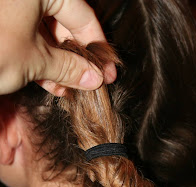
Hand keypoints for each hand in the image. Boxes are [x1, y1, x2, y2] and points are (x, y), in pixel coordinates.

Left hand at [0, 0, 115, 95]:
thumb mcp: (35, 60)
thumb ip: (68, 68)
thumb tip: (93, 77)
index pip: (82, 15)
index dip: (97, 47)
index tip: (106, 70)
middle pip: (64, 25)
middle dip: (76, 60)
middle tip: (89, 82)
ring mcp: (12, 9)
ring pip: (46, 35)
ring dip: (59, 66)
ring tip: (70, 89)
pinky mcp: (4, 25)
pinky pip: (28, 40)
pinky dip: (40, 62)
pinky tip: (51, 84)